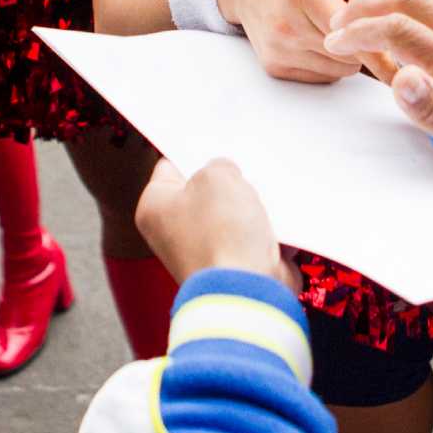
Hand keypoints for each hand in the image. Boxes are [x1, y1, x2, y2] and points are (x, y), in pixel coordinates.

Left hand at [135, 157, 298, 290]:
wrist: (247, 290)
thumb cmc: (222, 232)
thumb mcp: (218, 174)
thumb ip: (220, 165)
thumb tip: (228, 178)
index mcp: (154, 207)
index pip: (171, 165)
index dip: (195, 151)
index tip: (217, 142)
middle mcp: (173, 232)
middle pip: (205, 191)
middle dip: (229, 181)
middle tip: (245, 168)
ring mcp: (204, 252)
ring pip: (233, 214)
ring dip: (252, 206)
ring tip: (264, 197)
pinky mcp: (233, 267)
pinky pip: (253, 238)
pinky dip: (267, 231)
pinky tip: (278, 220)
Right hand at [217, 0, 398, 83]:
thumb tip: (404, 9)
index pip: (351, 33)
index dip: (381, 47)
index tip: (406, 60)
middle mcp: (288, 25)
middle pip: (351, 56)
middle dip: (368, 43)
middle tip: (369, 23)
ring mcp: (279, 49)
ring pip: (341, 70)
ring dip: (350, 54)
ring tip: (335, 22)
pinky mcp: (275, 66)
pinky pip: (323, 75)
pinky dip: (331, 61)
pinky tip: (319, 34)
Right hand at [323, 0, 432, 186]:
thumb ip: (432, 112)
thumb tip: (398, 77)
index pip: (393, 28)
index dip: (357, 32)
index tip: (334, 42)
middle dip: (367, 5)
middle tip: (340, 22)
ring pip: (429, 6)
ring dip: (393, 12)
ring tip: (370, 33)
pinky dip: (424, 24)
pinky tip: (418, 48)